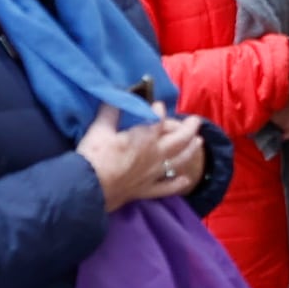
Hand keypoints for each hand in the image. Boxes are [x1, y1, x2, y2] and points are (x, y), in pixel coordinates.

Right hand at [79, 107, 204, 207]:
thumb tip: (115, 97)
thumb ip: (110, 111)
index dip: (160, 111)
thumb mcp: (100, 129)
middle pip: (179, 140)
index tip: (158, 105)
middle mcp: (155, 155)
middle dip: (189, 128)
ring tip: (199, 142)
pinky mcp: (147, 190)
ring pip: (179, 161)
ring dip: (190, 150)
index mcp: (145, 137)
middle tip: (195, 120)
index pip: (159, 120)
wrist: (89, 189)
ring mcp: (154, 174)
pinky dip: (177, 184)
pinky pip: (167, 188)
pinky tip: (186, 180)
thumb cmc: (94, 157)